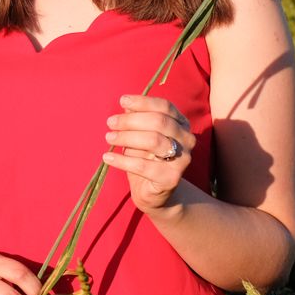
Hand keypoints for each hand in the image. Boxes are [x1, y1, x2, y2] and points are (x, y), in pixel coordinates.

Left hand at [101, 93, 194, 212]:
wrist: (154, 193)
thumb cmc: (146, 158)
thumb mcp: (141, 135)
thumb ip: (137, 119)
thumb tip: (126, 105)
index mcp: (181, 124)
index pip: (164, 106)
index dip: (143, 102)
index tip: (122, 101)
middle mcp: (187, 139)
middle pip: (158, 121)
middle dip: (130, 120)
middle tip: (110, 122)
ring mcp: (182, 159)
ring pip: (153, 140)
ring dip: (126, 137)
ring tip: (109, 138)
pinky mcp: (171, 178)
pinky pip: (143, 165)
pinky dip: (122, 160)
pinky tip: (107, 157)